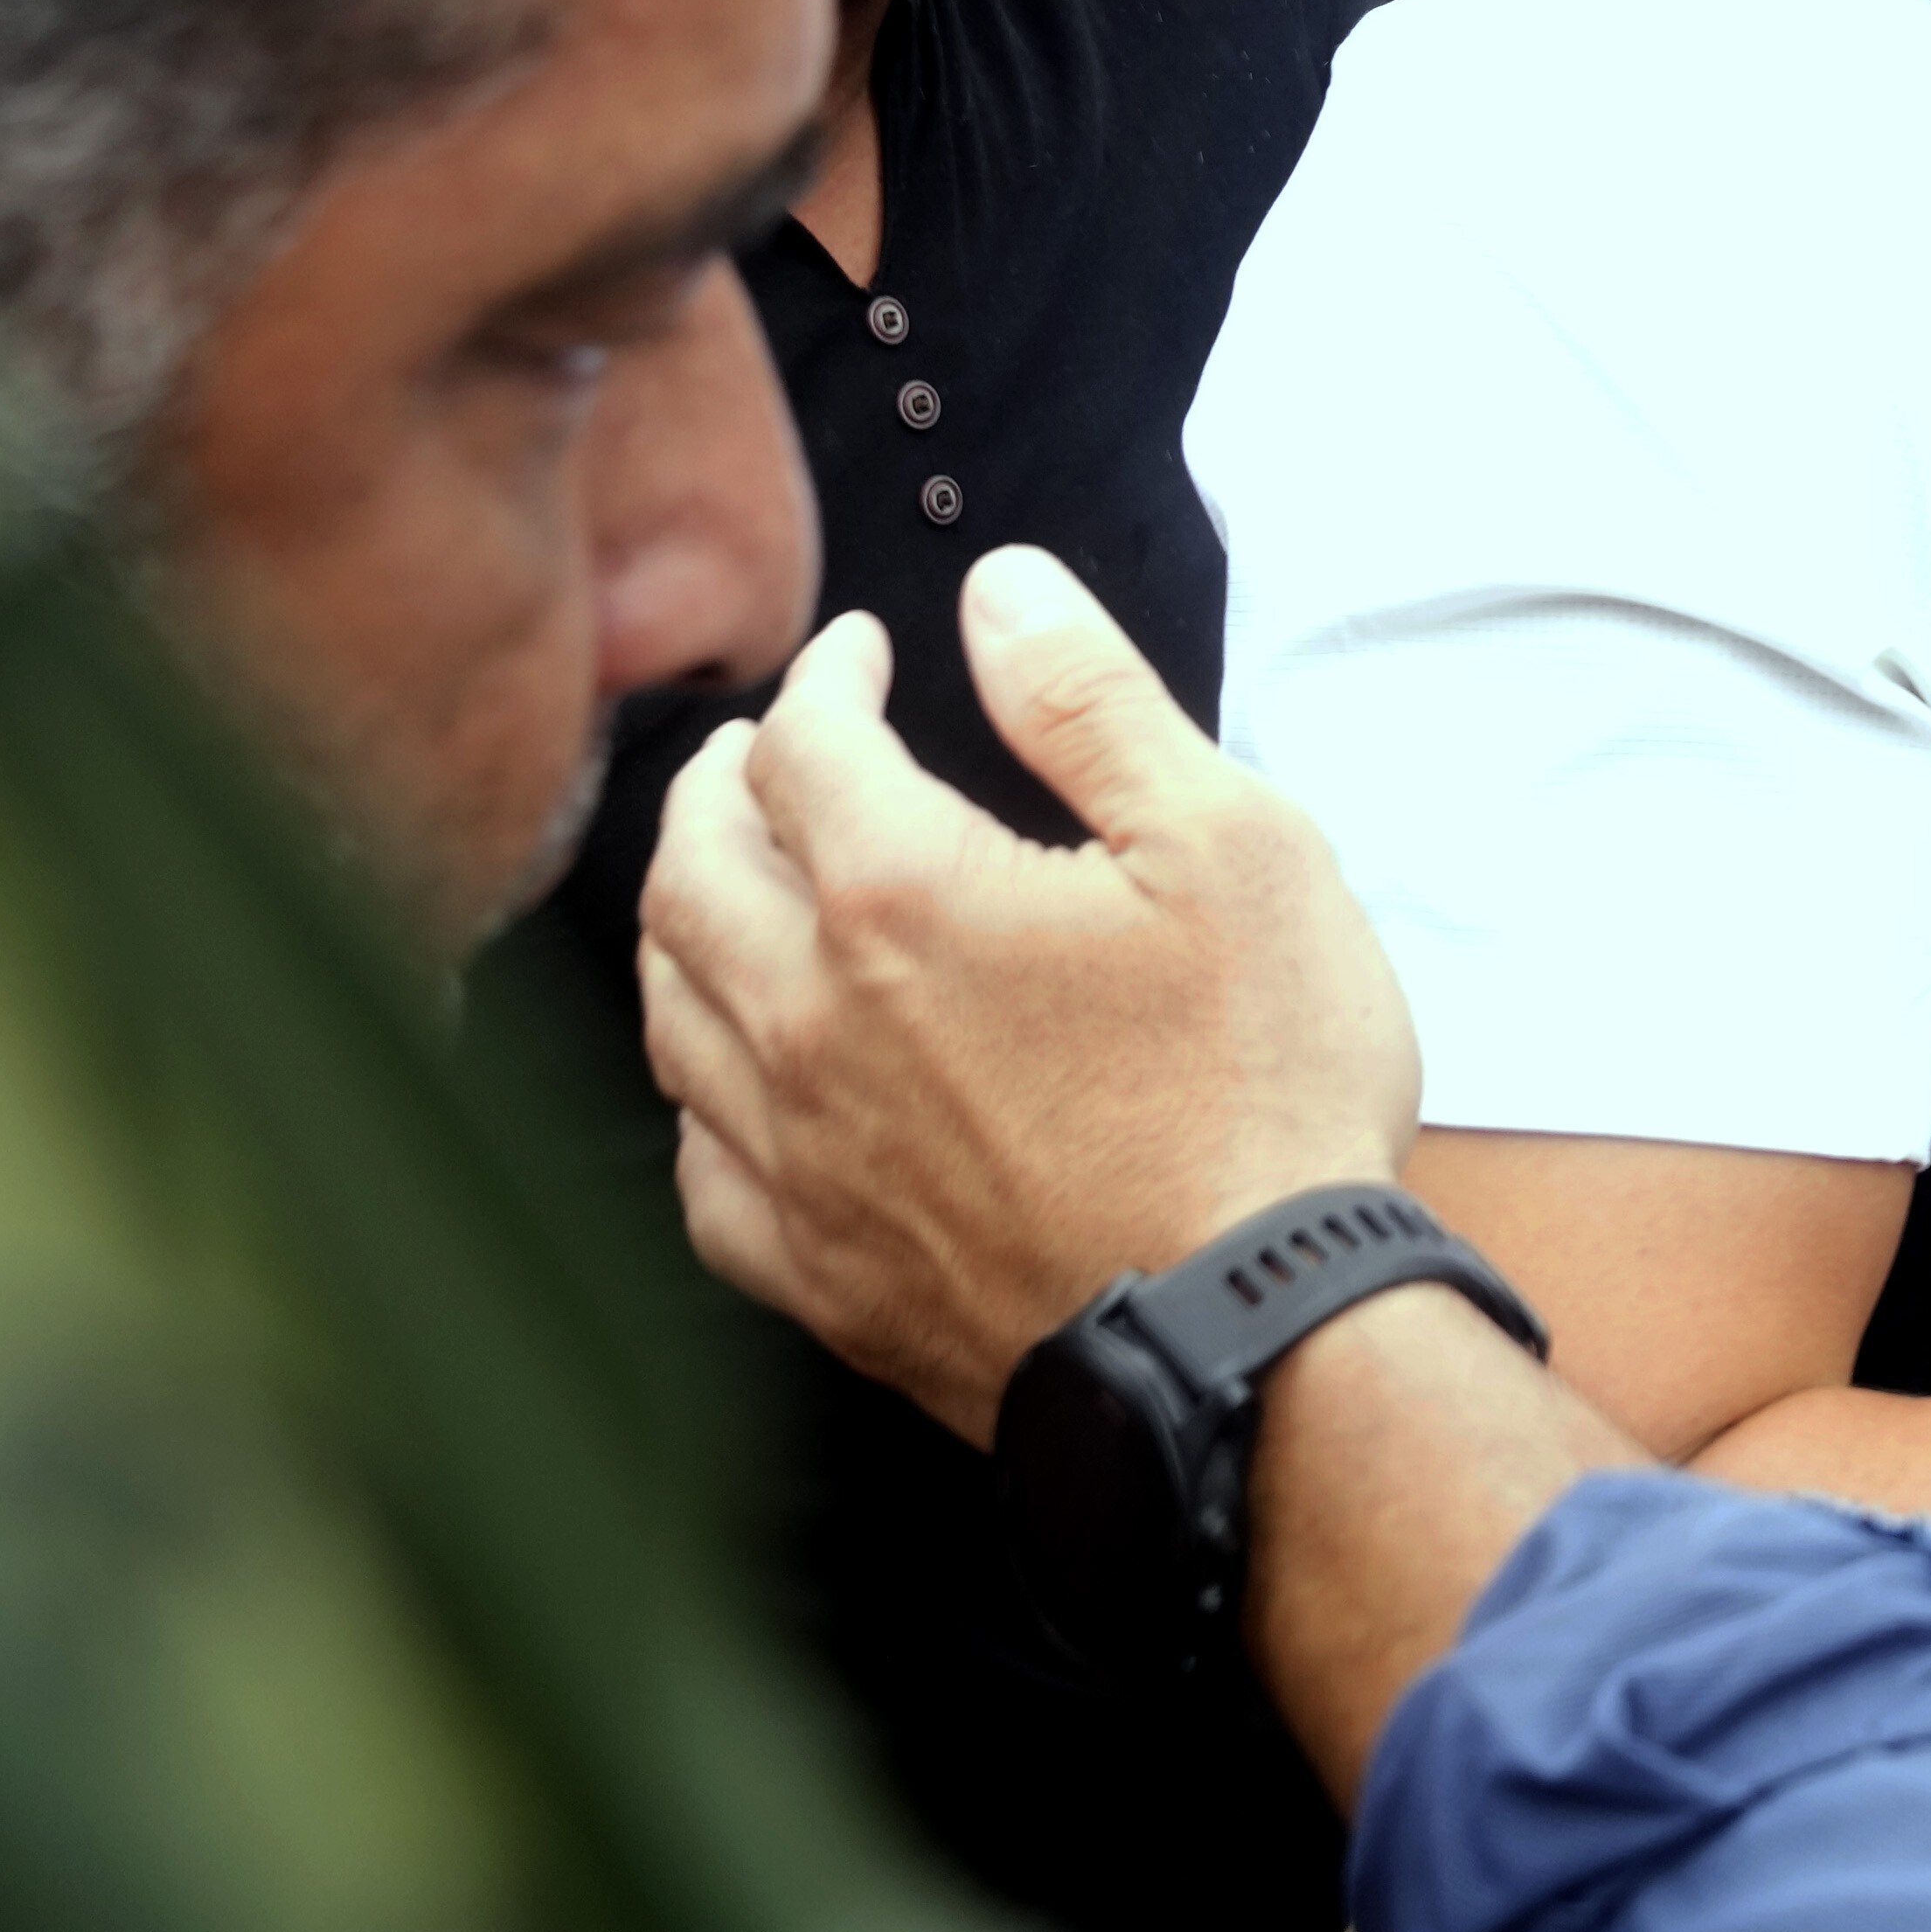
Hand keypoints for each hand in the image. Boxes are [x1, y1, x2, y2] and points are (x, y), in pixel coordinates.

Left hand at [637, 557, 1422, 1439]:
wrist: (1252, 1342)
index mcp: (898, 897)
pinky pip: (699, 1169)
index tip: (864, 654)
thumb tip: (998, 589)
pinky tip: (735, 1080)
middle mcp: (807, 1021)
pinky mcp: (818, 1275)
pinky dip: (697, 1094)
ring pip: (669, 1008)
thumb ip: (1092, 701)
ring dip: (681, 917)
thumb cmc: (1261, 1091)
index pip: (804, 743)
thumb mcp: (1231, 844)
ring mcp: (799, 1159)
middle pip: (691, 865)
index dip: (829, 675)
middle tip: (758, 747)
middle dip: (719, 781)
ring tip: (722, 877)